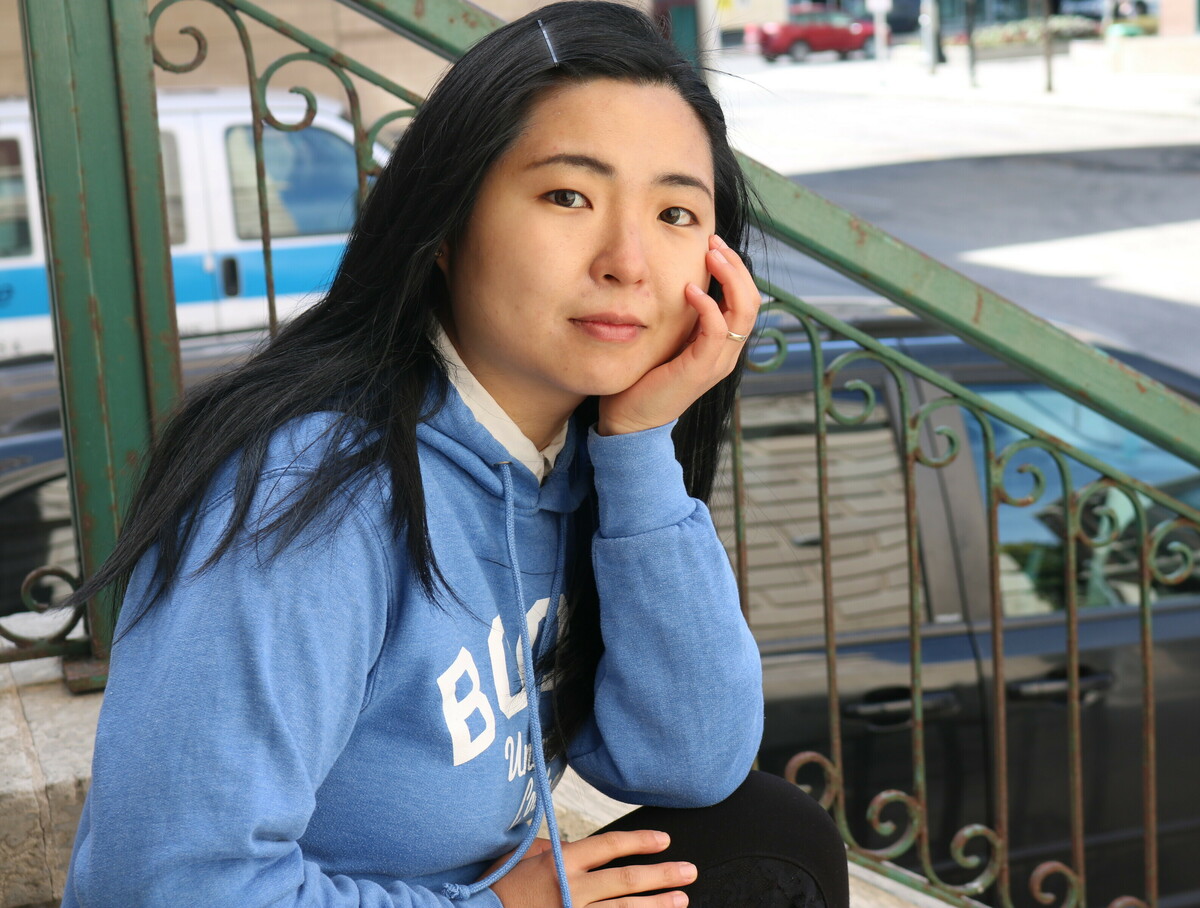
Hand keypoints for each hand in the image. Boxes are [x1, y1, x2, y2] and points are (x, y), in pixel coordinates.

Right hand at [487, 829, 694, 907]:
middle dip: (663, 875)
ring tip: (681, 901)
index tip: (663, 839)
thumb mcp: (522, 858)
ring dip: (657, 905)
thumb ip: (552, 850)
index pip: (610, 845)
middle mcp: (572, 889)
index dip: (640, 841)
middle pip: (627, 879)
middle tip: (689, 871)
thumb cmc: (498, 887)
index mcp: (561, 862)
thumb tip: (573, 844)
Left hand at [596, 234, 758, 436]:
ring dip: (729, 277)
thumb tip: (679, 280)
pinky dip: (708, 306)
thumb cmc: (644, 378)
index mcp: (722, 345)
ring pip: (744, 311)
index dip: (736, 269)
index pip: (746, 299)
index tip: (713, 245)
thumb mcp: (669, 339)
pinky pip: (717, 331)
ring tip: (710, 255)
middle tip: (714, 243)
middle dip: (737, 267)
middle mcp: (727, 353)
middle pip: (752, 301)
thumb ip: (681, 317)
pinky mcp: (700, 370)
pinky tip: (690, 289)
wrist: (630, 420)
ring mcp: (717, 363)